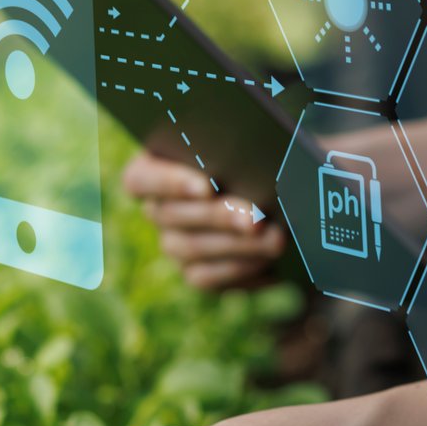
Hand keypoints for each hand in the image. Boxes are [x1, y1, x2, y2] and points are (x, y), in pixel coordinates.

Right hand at [123, 152, 285, 291]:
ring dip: (237, 244)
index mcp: (157, 166)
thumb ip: (239, 151)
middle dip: (218, 216)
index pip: (140, 179)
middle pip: (171, 215)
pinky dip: (240, 268)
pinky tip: (269, 260)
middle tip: (255, 218)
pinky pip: (207, 277)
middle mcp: (159, 208)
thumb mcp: (251, 148)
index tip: (206, 187)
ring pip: (191, 247)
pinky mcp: (195, 272)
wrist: (285, 198)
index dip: (169, 183)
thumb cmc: (262, 158)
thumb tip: (249, 166)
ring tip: (275, 240)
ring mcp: (173, 243)